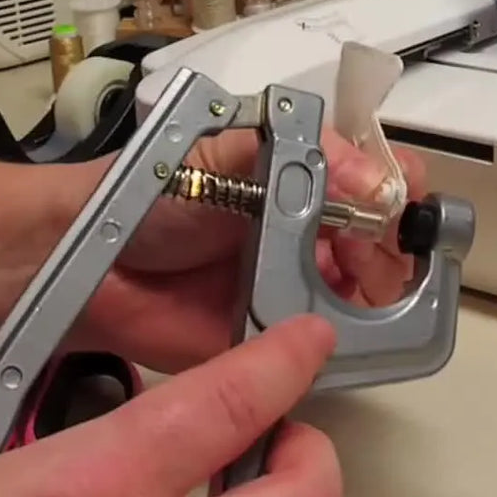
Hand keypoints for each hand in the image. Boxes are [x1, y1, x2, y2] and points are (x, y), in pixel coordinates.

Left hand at [80, 129, 427, 372]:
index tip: (393, 206)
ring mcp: (309, 285)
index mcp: (313, 180)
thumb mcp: (232, 153)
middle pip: (394, 239)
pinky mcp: (291, 337)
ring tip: (347, 279)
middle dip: (392, 242)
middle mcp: (322, 232)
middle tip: (362, 246)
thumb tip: (383, 186)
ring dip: (378, 287)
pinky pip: (341, 342)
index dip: (401, 191)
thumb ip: (310, 160)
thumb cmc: (157, 199)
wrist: (95, 266)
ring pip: (378, 291)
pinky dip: (355, 335)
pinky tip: (342, 320)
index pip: (387, 179)